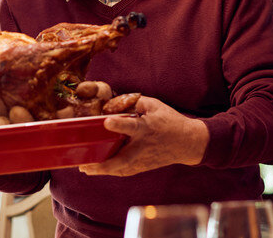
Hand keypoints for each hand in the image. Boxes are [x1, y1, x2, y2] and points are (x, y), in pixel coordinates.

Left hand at [78, 96, 208, 176]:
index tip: (106, 121)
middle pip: (122, 158)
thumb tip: (112, 99)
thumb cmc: (170, 121)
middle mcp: (143, 146)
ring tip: (84, 168)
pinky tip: (95, 169)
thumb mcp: (155, 105)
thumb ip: (134, 102)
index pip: (132, 126)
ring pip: (120, 169)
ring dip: (102, 170)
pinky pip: (124, 171)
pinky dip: (110, 171)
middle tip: (85, 164)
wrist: (188, 143)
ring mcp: (143, 159)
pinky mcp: (143, 166)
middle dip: (103, 163)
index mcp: (147, 128)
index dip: (119, 124)